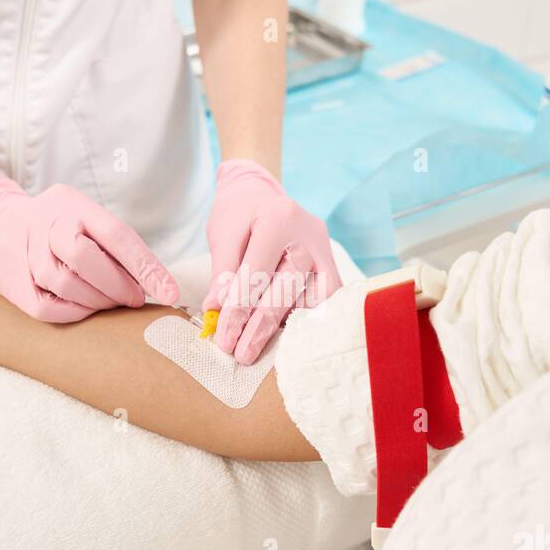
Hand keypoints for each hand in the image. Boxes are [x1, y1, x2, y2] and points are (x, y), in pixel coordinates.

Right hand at [0, 168, 178, 322]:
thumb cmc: (58, 228)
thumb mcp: (86, 219)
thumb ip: (116, 246)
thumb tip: (159, 283)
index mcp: (73, 205)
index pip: (115, 234)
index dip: (146, 266)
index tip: (170, 292)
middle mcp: (46, 223)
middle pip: (84, 257)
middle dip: (117, 285)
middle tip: (134, 299)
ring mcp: (25, 251)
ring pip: (64, 283)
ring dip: (96, 301)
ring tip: (110, 304)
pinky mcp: (12, 281)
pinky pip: (46, 307)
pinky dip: (73, 313)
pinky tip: (85, 310)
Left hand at [203, 159, 342, 363]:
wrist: (261, 194)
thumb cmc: (239, 214)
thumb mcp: (223, 235)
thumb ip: (222, 273)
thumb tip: (217, 311)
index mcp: (278, 219)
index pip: (256, 275)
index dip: (238, 312)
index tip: (224, 339)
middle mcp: (308, 235)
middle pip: (286, 291)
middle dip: (260, 328)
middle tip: (240, 354)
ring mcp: (325, 250)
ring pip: (311, 299)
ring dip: (285, 328)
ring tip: (260, 348)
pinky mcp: (332, 264)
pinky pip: (326, 299)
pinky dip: (307, 318)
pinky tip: (287, 335)